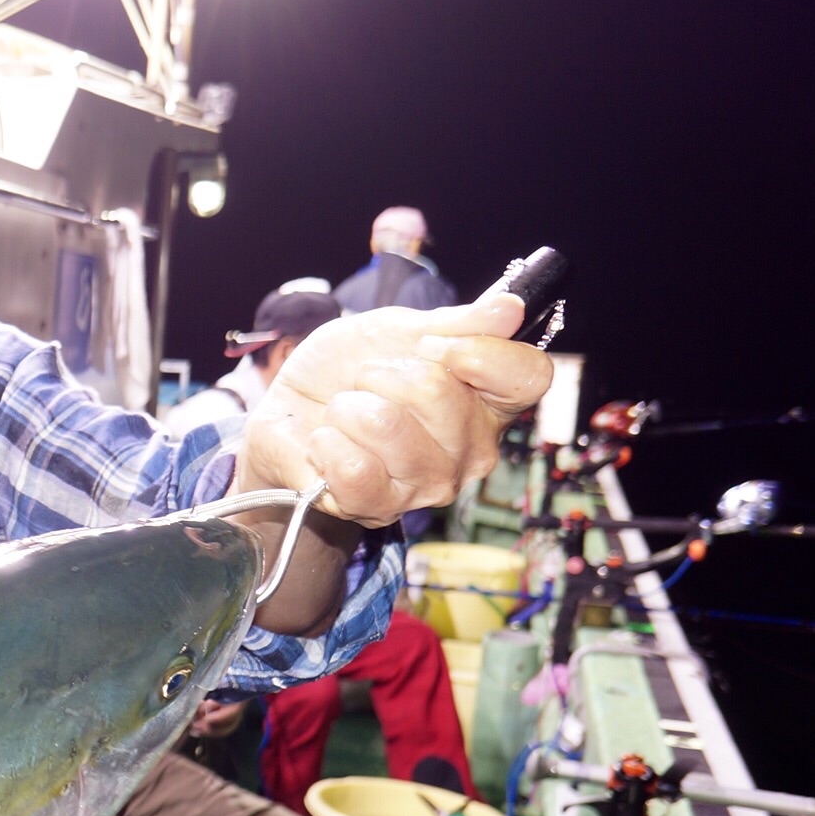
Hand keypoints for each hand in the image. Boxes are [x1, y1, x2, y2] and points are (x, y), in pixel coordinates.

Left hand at [235, 288, 554, 527]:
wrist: (287, 412)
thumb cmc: (346, 374)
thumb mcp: (397, 330)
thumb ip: (455, 323)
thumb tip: (510, 308)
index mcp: (488, 401)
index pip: (528, 376)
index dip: (476, 351)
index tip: (428, 343)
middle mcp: (470, 451)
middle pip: (442, 394)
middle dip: (384, 373)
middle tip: (366, 381)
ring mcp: (426, 485)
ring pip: (388, 427)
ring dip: (349, 406)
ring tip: (344, 413)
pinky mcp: (377, 507)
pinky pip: (355, 468)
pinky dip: (326, 443)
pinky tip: (326, 443)